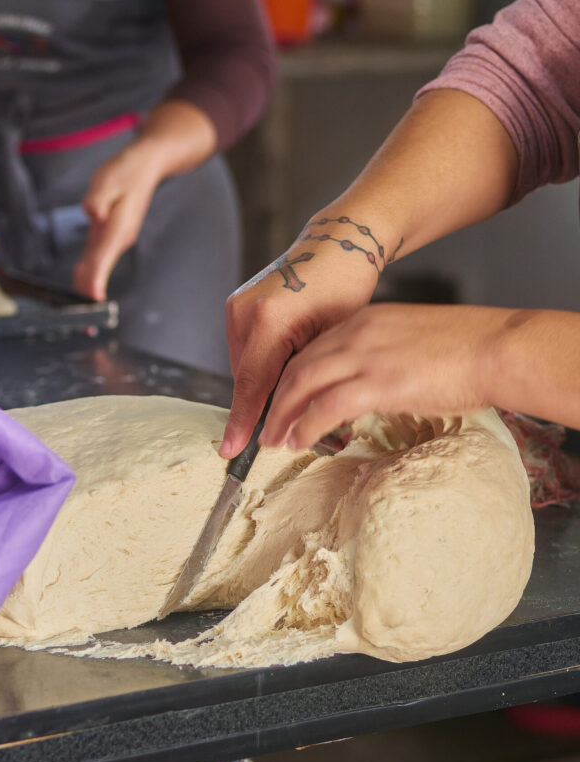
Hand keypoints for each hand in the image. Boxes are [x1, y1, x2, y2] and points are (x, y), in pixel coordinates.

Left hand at [74, 139, 160, 300]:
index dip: (94, 284)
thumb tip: (92, 213)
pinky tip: (79, 286)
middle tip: (82, 325)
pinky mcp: (110, 238)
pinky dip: (88, 276)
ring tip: (77, 315)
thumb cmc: (126, 172)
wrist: (146, 168)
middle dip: (88, 299)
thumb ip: (98, 198)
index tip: (90, 304)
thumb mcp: (109, 179)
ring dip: (87, 291)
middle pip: (98, 272)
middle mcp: (116, 241)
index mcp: (116, 230)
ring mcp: (114, 241)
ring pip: (96, 269)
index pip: (101, 261)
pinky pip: (96, 261)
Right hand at [221, 218, 385, 457]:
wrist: (336, 244)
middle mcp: (245, 311)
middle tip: (282, 430)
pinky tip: (284, 365)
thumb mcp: (334, 340)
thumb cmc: (345, 287)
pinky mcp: (237, 305)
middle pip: (246, 378)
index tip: (230, 450)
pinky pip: (245, 349)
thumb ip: (308, 378)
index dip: (242, 422)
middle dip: (260, 406)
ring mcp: (237, 306)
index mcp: (270, 320)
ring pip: (244, 366)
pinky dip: (261, 364)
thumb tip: (295, 417)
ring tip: (292, 389)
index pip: (252, 385)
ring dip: (262, 384)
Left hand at [258, 303, 507, 449]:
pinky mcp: (377, 381)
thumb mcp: (411, 342)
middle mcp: (357, 332)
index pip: (313, 348)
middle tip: (266, 424)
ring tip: (274, 439)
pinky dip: (306, 424)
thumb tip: (369, 388)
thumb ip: (382, 358)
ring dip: (282, 415)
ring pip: (302, 383)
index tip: (282, 399)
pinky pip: (326, 405)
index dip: (291, 377)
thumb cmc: (466, 350)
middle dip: (276, 398)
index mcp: (365, 321)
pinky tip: (299, 440)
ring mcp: (365, 355)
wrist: (495, 347)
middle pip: (298, 365)